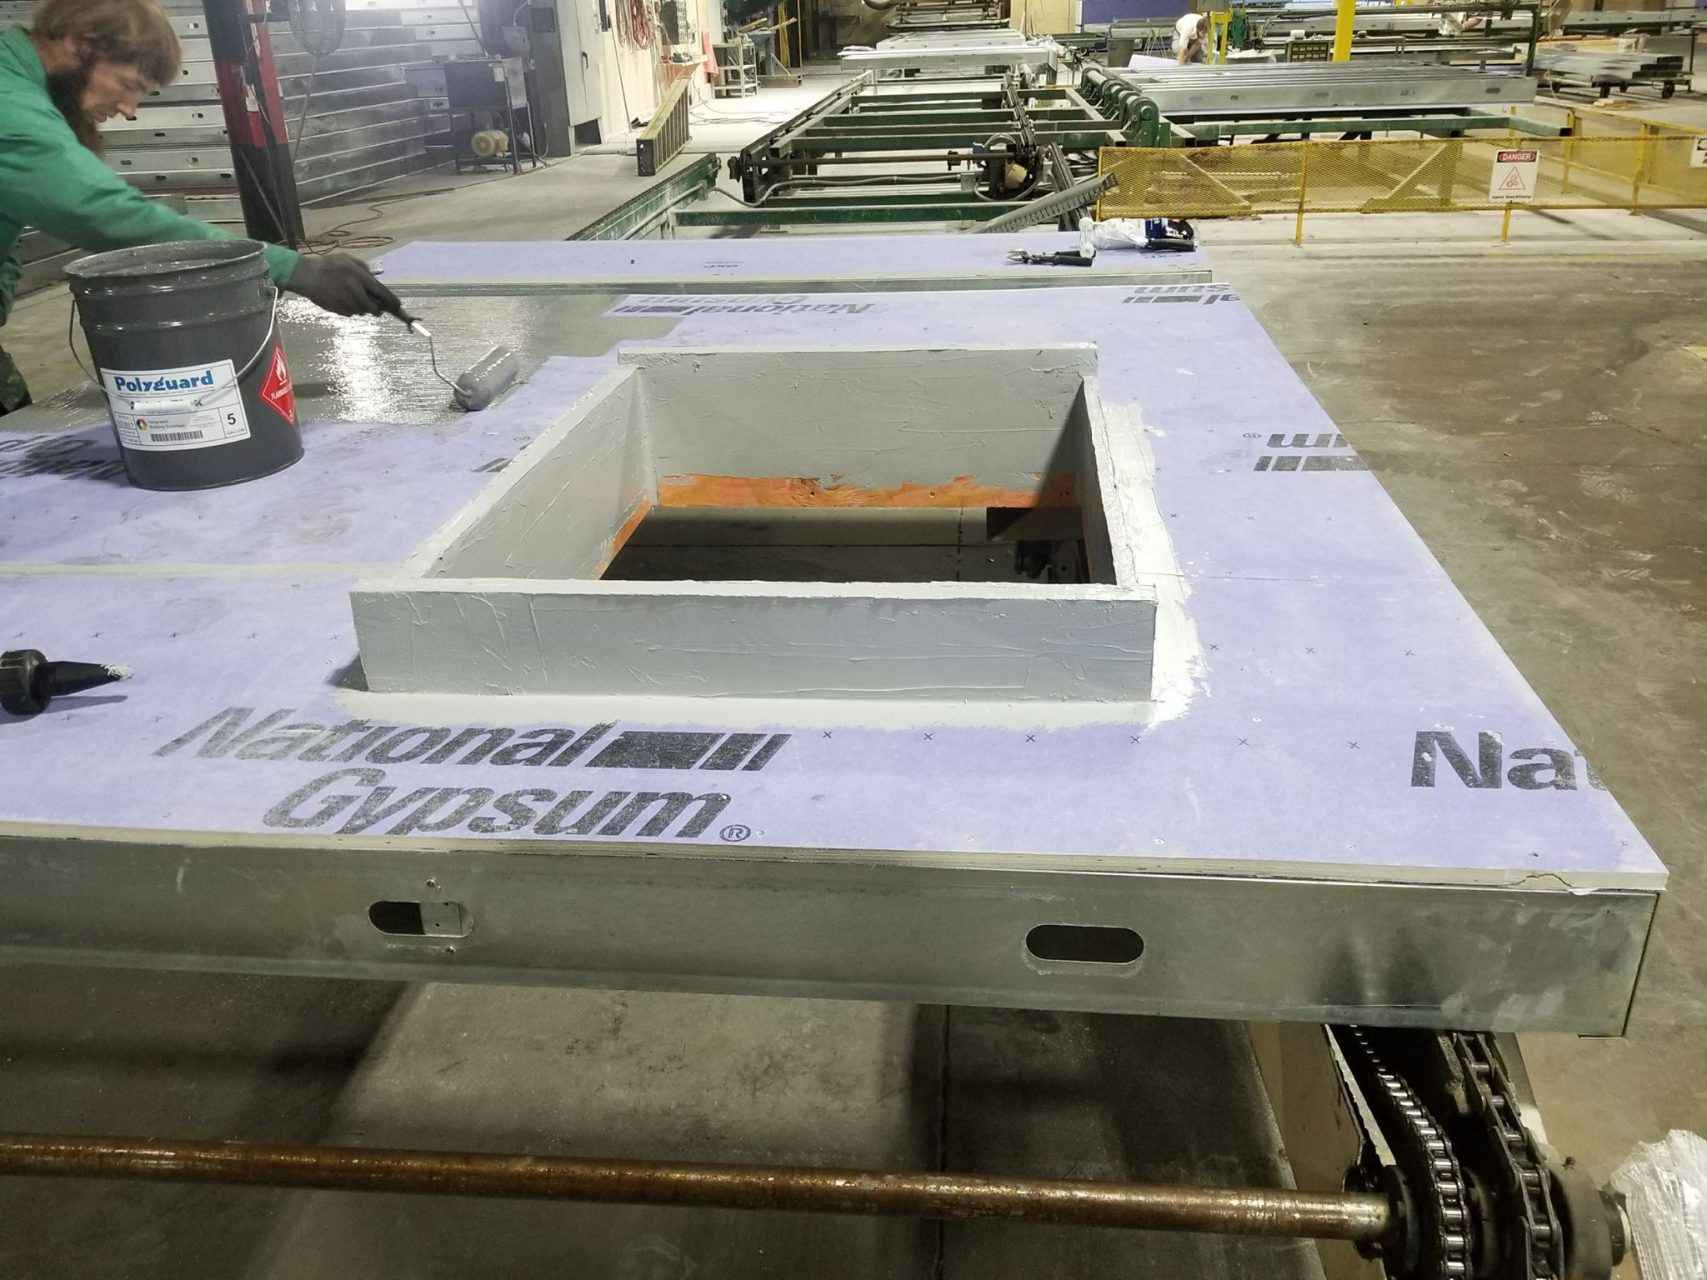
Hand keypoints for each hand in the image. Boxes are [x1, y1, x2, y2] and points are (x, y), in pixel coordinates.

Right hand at [286, 252, 401, 317]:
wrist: (305, 275)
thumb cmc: (327, 264)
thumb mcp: (348, 259)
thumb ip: (364, 269)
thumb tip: (376, 280)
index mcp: (360, 277)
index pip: (382, 292)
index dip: (391, 301)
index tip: (397, 306)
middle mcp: (355, 291)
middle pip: (373, 308)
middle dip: (376, 308)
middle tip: (376, 307)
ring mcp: (346, 302)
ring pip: (361, 312)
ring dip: (361, 308)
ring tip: (352, 297)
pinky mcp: (338, 310)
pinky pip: (350, 313)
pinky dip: (350, 309)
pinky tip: (342, 300)